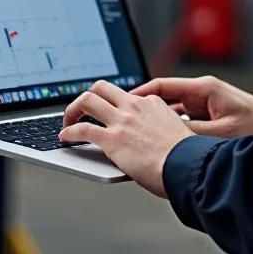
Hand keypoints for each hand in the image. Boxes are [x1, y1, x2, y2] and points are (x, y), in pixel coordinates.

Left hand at [59, 80, 192, 196]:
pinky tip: (65, 138)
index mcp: (152, 103)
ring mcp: (122, 121)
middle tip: (81, 110)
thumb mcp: (175, 133)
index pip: (125, 96)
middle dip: (87, 96)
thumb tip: (154, 142)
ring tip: (68, 121)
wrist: (187, 166)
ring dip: (73, 109)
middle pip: (102, 87)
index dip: (112, 105)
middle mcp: (134, 106)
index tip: (107, 114)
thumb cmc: (186, 157)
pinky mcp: (111, 139)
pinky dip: (69, 131)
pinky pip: (82, 129)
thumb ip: (159, 130)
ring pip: (88, 99)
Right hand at [130, 75, 252, 137]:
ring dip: (159, 123)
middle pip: (164, 99)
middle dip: (144, 110)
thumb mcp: (222, 134)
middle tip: (124, 120)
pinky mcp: (211, 116)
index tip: (123, 103)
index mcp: (203, 89)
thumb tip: (166, 140)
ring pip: (172, 112)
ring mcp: (206, 104)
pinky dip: (172, 130)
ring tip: (139, 136)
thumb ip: (192, 135)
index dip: (140, 95)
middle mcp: (203, 93)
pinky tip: (163, 144)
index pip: (162, 87)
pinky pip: (184, 121)